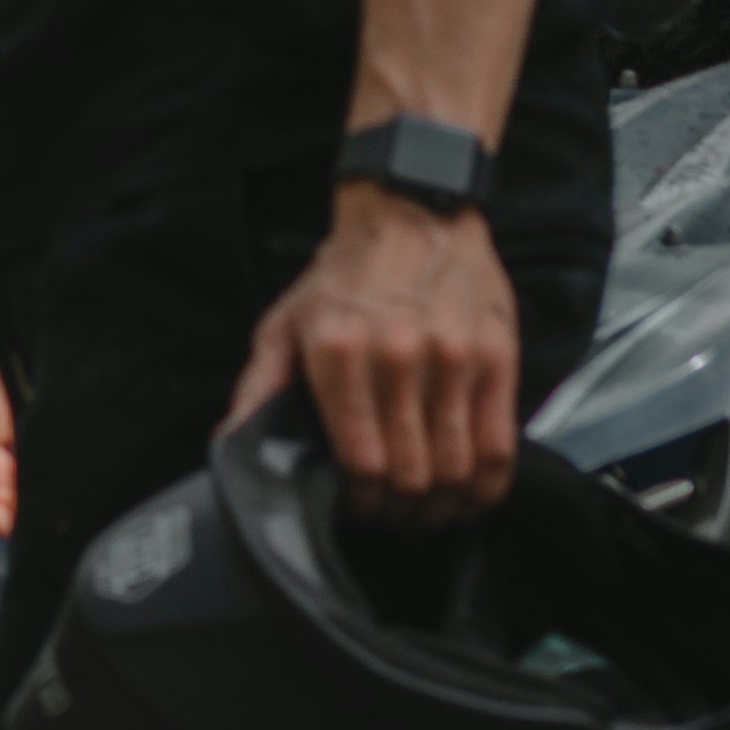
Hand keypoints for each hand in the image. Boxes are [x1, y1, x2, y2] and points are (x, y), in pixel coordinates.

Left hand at [229, 184, 522, 516]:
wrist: (412, 211)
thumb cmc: (345, 275)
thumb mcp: (284, 323)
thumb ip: (258, 387)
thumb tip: (231, 444)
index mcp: (338, 352)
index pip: (360, 462)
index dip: (362, 503)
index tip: (359, 509)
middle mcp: (397, 357)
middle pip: (410, 476)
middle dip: (400, 512)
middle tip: (394, 517)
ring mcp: (453, 359)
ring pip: (454, 469)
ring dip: (441, 507)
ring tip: (428, 512)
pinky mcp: (497, 358)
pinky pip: (498, 447)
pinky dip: (486, 487)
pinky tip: (469, 495)